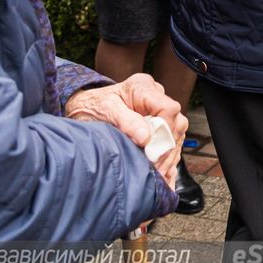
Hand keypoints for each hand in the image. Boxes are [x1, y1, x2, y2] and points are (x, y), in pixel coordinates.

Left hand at [65, 73, 187, 186]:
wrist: (84, 109)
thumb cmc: (93, 107)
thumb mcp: (105, 111)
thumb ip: (126, 122)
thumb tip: (146, 137)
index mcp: (143, 87)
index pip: (168, 108)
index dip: (165, 131)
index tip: (152, 150)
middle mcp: (155, 96)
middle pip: (176, 122)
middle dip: (167, 148)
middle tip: (154, 168)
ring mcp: (158, 110)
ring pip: (177, 134)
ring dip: (168, 156)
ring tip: (158, 174)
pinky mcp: (158, 123)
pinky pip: (171, 141)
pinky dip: (167, 158)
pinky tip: (162, 173)